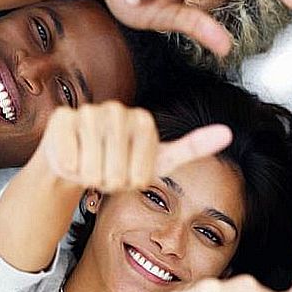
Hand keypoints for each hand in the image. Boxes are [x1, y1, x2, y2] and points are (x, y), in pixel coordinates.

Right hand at [39, 101, 231, 191]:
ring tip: (92, 165)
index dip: (133, 181)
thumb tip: (228, 133)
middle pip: (117, 172)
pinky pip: (70, 161)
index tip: (129, 172)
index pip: (142, 173)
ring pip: (93, 169)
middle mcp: (116, 110)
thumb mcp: (161, 160)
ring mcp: (88, 112)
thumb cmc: (121, 163)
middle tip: (107, 171)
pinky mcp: (63, 119)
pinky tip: (73, 156)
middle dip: (111, 181)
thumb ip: (194, 147)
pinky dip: (71, 168)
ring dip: (90, 177)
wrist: (78, 163)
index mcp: (143, 120)